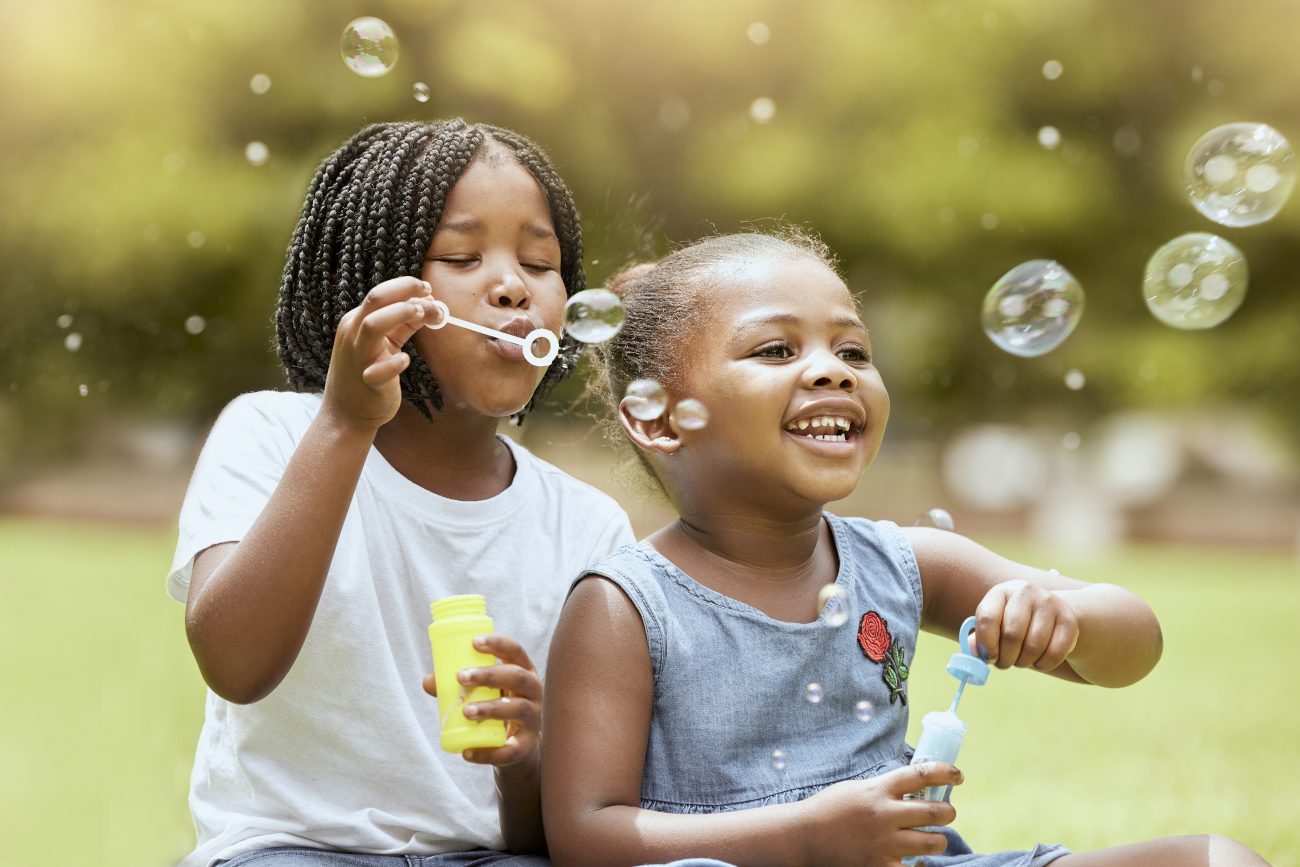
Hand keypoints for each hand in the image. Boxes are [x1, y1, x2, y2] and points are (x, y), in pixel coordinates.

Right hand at [322, 277, 439, 431]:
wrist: (346, 413)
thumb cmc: (368, 372)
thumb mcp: (383, 343)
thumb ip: (403, 324)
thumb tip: (428, 303)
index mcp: (356, 322)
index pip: (380, 294)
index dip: (406, 286)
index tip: (428, 289)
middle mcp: (354, 335)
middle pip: (375, 299)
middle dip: (404, 290)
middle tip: (429, 294)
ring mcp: (359, 357)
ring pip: (372, 325)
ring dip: (399, 314)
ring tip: (422, 314)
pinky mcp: (368, 382)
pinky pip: (378, 370)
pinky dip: (394, 363)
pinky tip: (405, 360)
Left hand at [422, 634, 541, 768]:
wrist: (516, 746)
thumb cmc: (497, 707)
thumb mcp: (483, 693)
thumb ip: (458, 686)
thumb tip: (429, 681)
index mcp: (522, 671)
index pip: (514, 651)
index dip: (497, 644)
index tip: (474, 642)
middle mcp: (533, 691)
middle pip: (517, 677)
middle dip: (489, 675)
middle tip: (461, 677)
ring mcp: (533, 718)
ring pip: (517, 709)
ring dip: (490, 708)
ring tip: (466, 711)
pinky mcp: (527, 745)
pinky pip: (511, 749)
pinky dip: (488, 752)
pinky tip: (467, 753)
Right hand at [797, 762, 961, 865]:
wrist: (804, 837)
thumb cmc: (829, 809)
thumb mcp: (857, 789)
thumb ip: (883, 789)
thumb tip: (912, 788)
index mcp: (878, 790)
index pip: (920, 775)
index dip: (945, 773)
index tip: (958, 775)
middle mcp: (885, 815)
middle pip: (935, 812)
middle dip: (948, 812)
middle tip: (947, 813)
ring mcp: (884, 843)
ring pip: (932, 843)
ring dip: (938, 840)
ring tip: (934, 839)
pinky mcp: (879, 866)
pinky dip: (919, 866)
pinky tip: (917, 862)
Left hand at [974, 579, 1079, 670]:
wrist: (1050, 613)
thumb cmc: (1014, 623)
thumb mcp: (996, 624)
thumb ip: (980, 638)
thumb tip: (974, 651)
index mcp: (1001, 592)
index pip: (987, 617)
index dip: (986, 644)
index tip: (989, 657)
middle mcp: (1026, 592)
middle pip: (1012, 634)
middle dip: (1005, 657)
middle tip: (1004, 663)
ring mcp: (1050, 603)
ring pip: (1034, 646)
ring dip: (1024, 662)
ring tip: (1021, 660)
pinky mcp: (1069, 620)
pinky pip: (1055, 653)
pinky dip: (1044, 665)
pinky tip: (1038, 661)